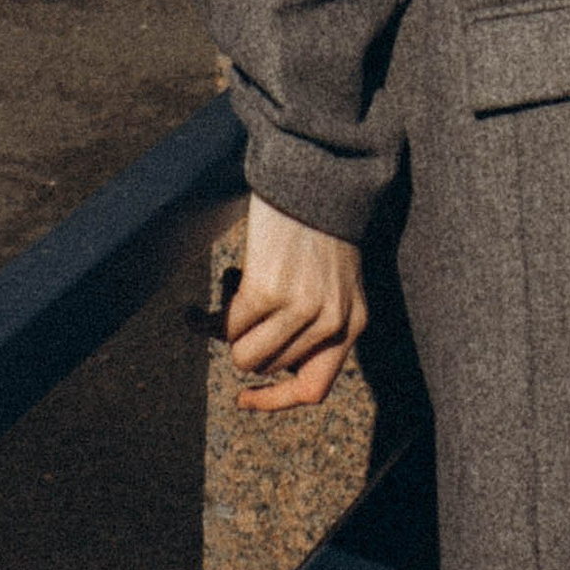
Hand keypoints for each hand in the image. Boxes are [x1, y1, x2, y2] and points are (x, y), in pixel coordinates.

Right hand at [226, 195, 367, 410]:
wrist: (316, 169)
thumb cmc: (318, 220)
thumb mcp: (333, 278)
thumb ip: (314, 320)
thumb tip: (260, 363)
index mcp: (353, 322)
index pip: (314, 389)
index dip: (276, 400)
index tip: (243, 398)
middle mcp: (332, 322)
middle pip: (270, 368)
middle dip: (247, 343)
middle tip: (235, 308)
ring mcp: (301, 309)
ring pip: (246, 356)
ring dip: (230, 330)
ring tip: (230, 289)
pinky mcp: (268, 290)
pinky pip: (230, 326)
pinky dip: (217, 312)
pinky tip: (220, 285)